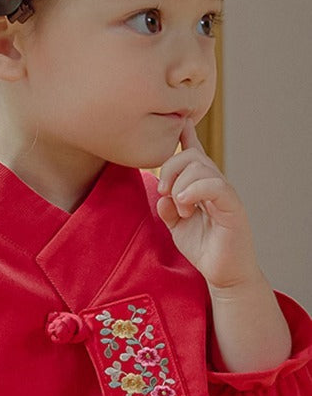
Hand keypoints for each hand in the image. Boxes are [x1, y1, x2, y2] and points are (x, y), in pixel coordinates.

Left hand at [156, 119, 259, 289]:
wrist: (223, 274)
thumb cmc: (203, 248)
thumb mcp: (176, 226)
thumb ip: (166, 207)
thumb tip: (162, 194)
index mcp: (201, 186)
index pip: (195, 154)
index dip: (187, 136)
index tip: (180, 121)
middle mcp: (215, 184)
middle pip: (191, 156)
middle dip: (170, 168)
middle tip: (164, 192)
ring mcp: (225, 194)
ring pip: (201, 167)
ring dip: (181, 185)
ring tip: (179, 207)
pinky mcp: (233, 207)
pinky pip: (216, 185)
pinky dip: (194, 190)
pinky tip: (184, 203)